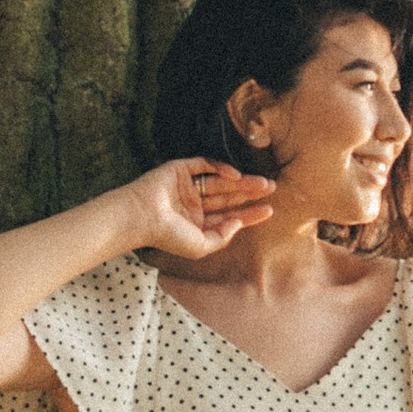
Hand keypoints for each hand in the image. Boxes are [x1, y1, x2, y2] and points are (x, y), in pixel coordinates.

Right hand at [130, 156, 277, 258]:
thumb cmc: (168, 235)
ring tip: (262, 183)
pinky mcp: (180, 170)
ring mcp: (187, 186)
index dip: (249, 214)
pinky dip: (220, 168)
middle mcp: (194, 204)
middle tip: (272, 188)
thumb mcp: (200, 246)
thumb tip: (238, 223)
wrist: (141, 217)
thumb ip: (222, 237)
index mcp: (197, 223)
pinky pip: (204, 165)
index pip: (228, 216)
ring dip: (241, 181)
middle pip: (228, 197)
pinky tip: (235, 174)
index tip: (269, 211)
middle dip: (249, 193)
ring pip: (220, 181)